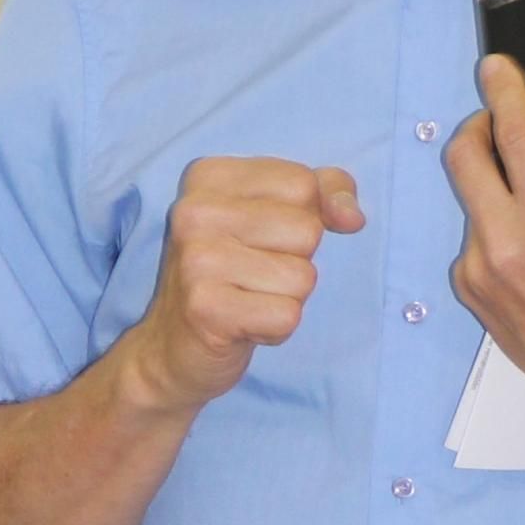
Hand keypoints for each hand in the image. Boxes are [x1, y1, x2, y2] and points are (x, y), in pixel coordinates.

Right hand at [128, 156, 363, 411]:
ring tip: (247, 300)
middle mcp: (195, 211)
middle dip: (296, 262)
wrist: (171, 347)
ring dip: (286, 298)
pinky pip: (288, 316)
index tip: (264, 239)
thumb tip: (352, 217)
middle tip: (253, 276)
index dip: (305, 219)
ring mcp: (196, 260)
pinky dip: (275, 329)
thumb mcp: (275, 216)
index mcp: (209, 176)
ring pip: (303, 277)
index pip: (303, 184)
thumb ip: (324, 194)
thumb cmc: (233, 275)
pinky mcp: (206, 309)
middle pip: (307, 230)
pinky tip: (243, 325)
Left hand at [444, 61, 524, 443]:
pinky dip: (493, 226)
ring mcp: (479, 271)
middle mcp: (506, 247)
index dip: (503, 92)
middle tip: (504, 128)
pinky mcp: (466, 289)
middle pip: (464, 157)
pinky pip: (471, 235)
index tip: (497, 66)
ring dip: (494, 186)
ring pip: (471, 197)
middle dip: (480, 130)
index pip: (514, 137)